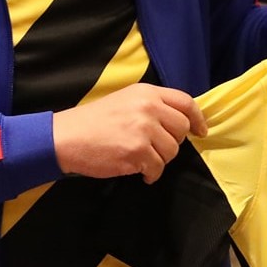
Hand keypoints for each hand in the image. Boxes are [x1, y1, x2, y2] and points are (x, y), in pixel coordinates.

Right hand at [53, 84, 207, 182]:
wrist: (66, 137)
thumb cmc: (93, 122)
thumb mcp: (125, 101)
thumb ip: (152, 106)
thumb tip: (180, 123)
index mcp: (147, 92)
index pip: (185, 102)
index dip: (197, 119)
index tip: (201, 132)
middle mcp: (148, 107)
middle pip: (181, 129)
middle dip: (172, 143)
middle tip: (155, 149)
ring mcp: (143, 129)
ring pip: (171, 151)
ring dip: (159, 160)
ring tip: (141, 159)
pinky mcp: (137, 151)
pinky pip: (157, 168)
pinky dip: (150, 174)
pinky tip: (138, 171)